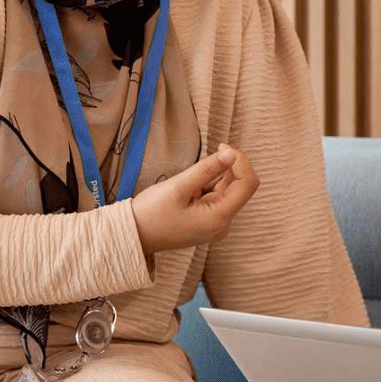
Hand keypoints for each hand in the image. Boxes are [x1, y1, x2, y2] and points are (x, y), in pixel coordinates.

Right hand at [129, 143, 259, 254]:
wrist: (132, 235)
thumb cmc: (152, 213)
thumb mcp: (179, 186)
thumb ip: (207, 169)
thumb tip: (231, 153)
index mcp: (220, 218)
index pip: (248, 184)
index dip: (240, 161)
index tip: (221, 146)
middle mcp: (223, 223)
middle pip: (238, 186)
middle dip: (223, 169)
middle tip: (198, 164)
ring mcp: (216, 223)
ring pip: (226, 189)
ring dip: (211, 178)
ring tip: (186, 184)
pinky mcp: (207, 221)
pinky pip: (215, 196)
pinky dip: (205, 186)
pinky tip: (186, 191)